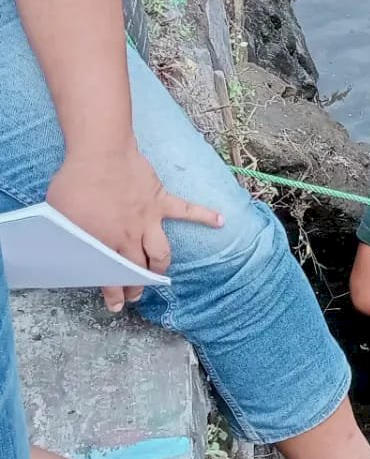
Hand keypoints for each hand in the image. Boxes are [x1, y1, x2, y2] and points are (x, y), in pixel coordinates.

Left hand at [46, 146, 223, 311]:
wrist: (101, 153)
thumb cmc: (76, 181)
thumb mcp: (60, 215)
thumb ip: (70, 234)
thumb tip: (68, 245)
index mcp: (106, 242)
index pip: (113, 277)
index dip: (115, 294)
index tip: (116, 305)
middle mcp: (131, 236)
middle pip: (140, 268)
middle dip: (138, 286)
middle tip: (135, 294)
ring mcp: (149, 219)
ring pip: (162, 251)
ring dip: (162, 265)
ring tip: (161, 273)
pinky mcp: (160, 201)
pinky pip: (187, 210)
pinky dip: (206, 216)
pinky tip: (220, 221)